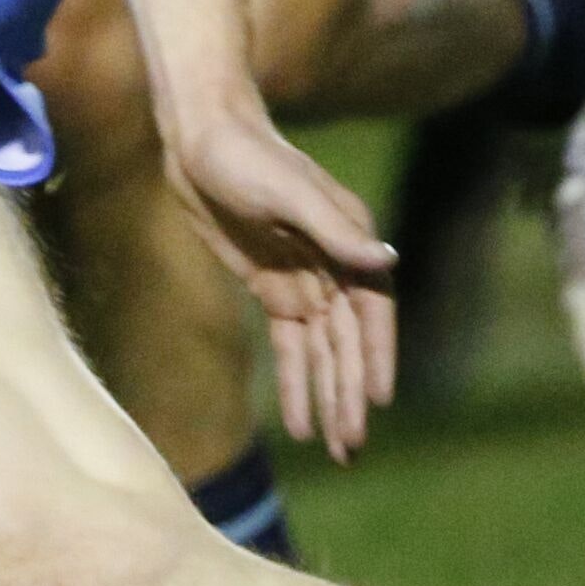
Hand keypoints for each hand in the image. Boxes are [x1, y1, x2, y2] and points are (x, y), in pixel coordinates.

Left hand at [164, 94, 398, 456]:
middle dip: (351, 394)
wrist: (200, 137)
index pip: (372, 314)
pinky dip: (295, 381)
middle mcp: (336, 266)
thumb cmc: (248, 156)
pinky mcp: (272, 285)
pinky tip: (298, 421)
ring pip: (323, 352)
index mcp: (351, 243)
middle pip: (348, 344)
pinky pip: (291, 344)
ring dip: (328, 397)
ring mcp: (305, 278)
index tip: (378, 401)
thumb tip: (384, 260)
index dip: (375, 358)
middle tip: (353, 448)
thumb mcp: (288, 192)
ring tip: (336, 448)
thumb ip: (334, 230)